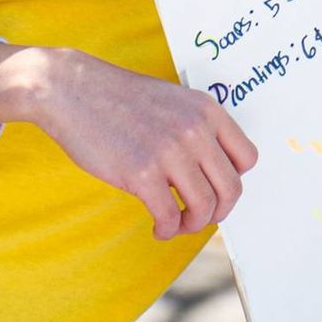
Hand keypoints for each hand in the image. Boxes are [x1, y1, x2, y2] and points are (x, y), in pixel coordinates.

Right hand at [0, 43, 258, 238]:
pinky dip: (167, 231)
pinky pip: (170, 217)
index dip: (233, 180)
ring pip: (205, 207)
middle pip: (231, 189)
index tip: (215, 189)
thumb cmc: (121, 99)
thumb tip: (213, 172)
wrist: (74, 90)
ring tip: (175, 224)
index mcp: (207, 110)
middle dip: (219, 211)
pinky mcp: (142, 173)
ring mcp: (170, 152)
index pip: (247, 158)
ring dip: (192, 225)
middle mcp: (195, 130)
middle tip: (199, 216)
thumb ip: (197, 128)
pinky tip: (157, 227)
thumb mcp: (174, 101)